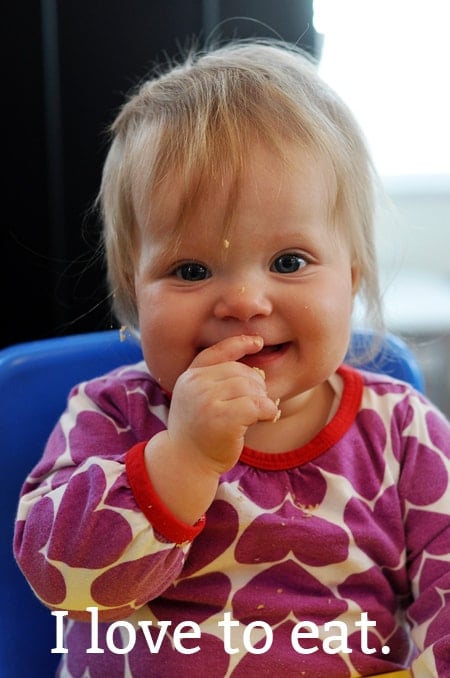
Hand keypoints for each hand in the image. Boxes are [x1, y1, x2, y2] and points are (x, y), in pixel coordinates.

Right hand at [167, 334, 279, 473]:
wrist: (186, 462)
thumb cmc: (199, 430)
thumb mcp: (197, 399)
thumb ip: (216, 381)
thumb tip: (258, 371)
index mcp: (190, 376)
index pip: (218, 352)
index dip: (240, 343)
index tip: (258, 342)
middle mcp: (196, 385)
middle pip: (240, 370)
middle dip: (257, 383)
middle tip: (259, 401)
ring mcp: (207, 401)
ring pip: (250, 386)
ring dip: (263, 398)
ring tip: (262, 411)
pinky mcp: (222, 419)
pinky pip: (256, 405)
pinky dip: (268, 410)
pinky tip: (267, 417)